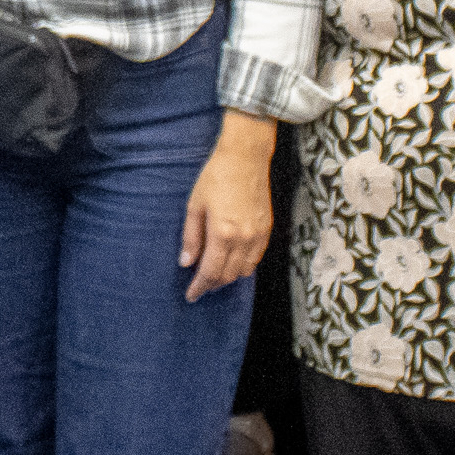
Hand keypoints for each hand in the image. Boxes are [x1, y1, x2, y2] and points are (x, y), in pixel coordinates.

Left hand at [179, 118, 276, 300]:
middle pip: (228, 275)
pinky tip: (232, 262)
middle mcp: (244, 238)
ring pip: (244, 270)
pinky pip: (256, 258)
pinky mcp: (268, 229)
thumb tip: (186, 263)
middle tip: (199, 286)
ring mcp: (258, 235)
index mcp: (223, 233)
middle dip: (212, 284)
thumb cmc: (215, 178)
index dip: (199, 287)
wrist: (245, 158)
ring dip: (228, 277)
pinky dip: (244, 266)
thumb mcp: (195, 206)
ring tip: (213, 275)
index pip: (210, 272)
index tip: (190, 295)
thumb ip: (191, 238)